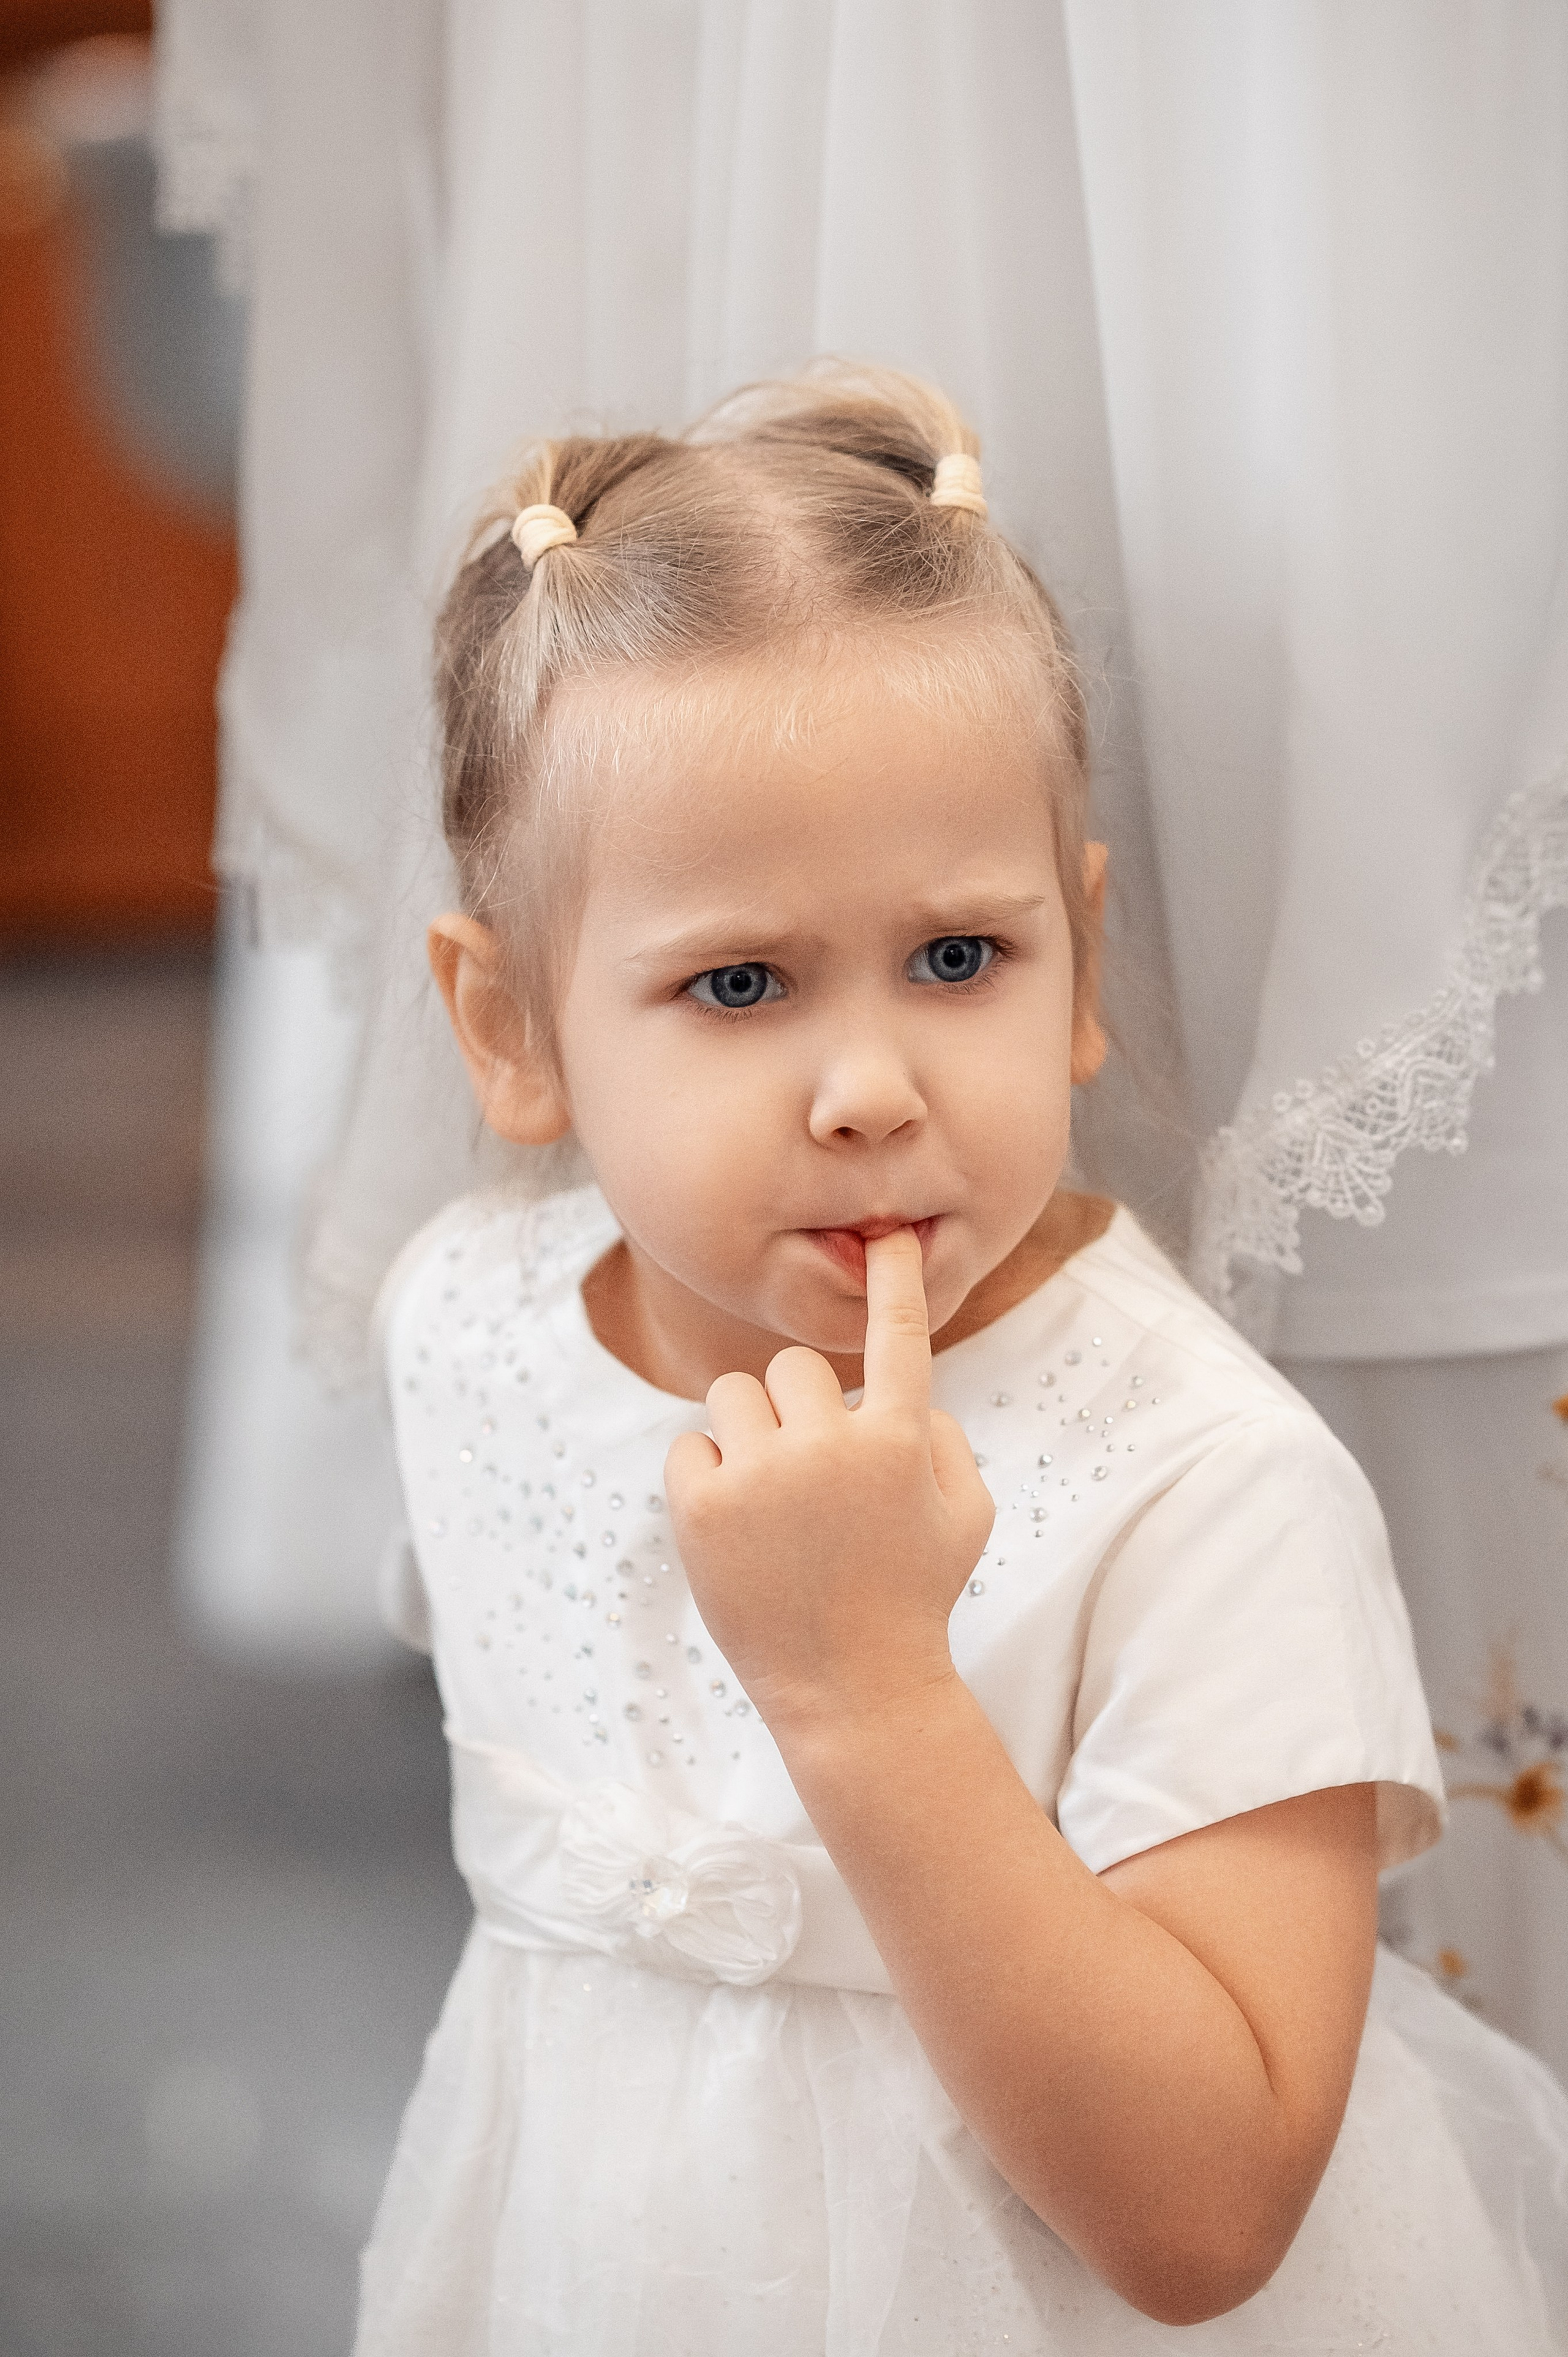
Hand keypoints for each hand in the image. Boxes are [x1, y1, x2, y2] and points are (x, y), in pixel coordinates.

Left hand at [665, 1230, 994, 1737]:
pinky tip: (737, 1527)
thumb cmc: (913, 1598)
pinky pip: (690, 1444)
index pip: (899, 1336)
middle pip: (793, 1367)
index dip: (893, 1281)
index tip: (887, 1238)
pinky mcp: (703, 1506)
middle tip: (808, 1472)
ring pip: (734, 1394)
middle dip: (797, 1408)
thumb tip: (903, 1396)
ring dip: (749, 1433)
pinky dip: (706, 1474)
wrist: (853, 1691)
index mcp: (899, 1439)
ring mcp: (763, 1475)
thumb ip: (945, 1441)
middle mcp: (831, 1446)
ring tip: (770, 1500)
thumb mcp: (967, 1518)